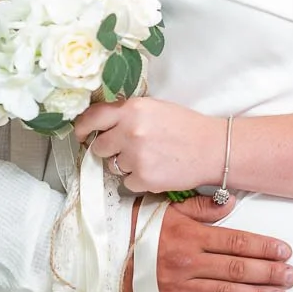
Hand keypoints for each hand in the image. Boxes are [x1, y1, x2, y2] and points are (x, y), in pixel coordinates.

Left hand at [75, 97, 214, 194]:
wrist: (212, 149)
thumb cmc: (185, 126)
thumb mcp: (153, 108)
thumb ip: (126, 113)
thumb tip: (100, 124)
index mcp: (131, 109)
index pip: (92, 117)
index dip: (81, 127)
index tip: (80, 134)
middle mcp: (129, 132)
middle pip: (99, 147)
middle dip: (108, 149)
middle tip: (125, 148)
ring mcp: (135, 157)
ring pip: (113, 166)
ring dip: (125, 165)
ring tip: (149, 157)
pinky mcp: (144, 179)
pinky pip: (127, 183)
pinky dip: (138, 180)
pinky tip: (155, 169)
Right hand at [130, 195, 292, 291]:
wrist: (99, 255)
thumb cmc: (134, 228)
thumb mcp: (165, 209)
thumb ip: (199, 207)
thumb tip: (232, 203)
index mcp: (188, 235)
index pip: (235, 241)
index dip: (263, 247)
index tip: (285, 251)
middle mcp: (187, 262)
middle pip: (236, 268)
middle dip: (268, 273)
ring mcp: (177, 287)